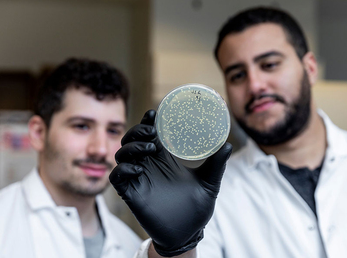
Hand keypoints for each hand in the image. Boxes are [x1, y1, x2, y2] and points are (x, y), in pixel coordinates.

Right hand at [109, 110, 231, 256]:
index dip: (148, 121)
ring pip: (122, 154)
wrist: (188, 233)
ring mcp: (139, 179)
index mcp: (164, 159)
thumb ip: (217, 164)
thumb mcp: (209, 183)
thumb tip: (228, 145)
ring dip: (132, 147)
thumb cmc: (196, 207)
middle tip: (151, 132)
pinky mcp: (131, 193)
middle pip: (132, 140)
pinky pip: (117, 177)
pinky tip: (139, 169)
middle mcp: (149, 166)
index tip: (154, 112)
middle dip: (137, 131)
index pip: (151, 134)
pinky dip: (124, 169)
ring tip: (150, 148)